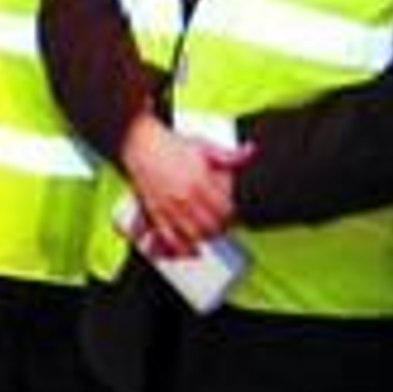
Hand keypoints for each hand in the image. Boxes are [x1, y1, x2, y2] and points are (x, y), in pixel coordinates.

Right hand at [119, 113, 251, 255]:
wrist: (141, 143)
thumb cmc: (172, 145)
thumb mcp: (204, 147)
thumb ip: (229, 155)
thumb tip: (251, 151)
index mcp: (200, 181)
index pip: (226, 211)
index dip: (233, 216)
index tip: (234, 215)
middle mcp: (185, 197)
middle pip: (212, 227)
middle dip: (220, 229)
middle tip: (222, 225)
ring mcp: (169, 206)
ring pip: (193, 236)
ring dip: (204, 239)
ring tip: (208, 233)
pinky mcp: (155, 212)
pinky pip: (169, 238)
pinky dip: (181, 248)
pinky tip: (190, 248)